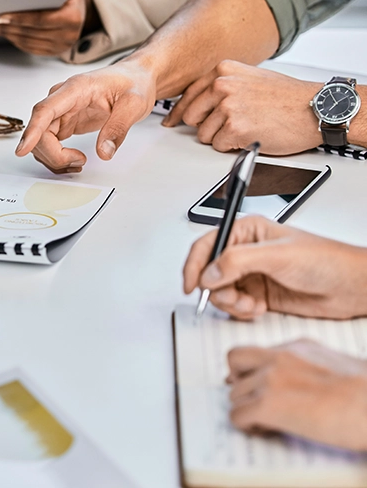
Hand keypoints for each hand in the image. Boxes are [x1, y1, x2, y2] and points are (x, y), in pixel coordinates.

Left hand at [0, 0, 97, 56]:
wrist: (79, 4)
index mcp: (73, 17)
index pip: (41, 20)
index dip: (20, 19)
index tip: (0, 16)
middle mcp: (69, 35)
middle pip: (31, 33)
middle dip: (5, 28)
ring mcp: (62, 46)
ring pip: (27, 42)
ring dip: (5, 35)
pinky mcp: (53, 52)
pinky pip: (29, 47)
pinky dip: (13, 39)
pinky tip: (0, 32)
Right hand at [15, 59, 156, 171]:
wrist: (136, 78)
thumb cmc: (133, 83)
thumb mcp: (134, 104)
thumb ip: (118, 128)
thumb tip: (104, 152)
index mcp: (75, 89)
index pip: (45, 110)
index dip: (31, 131)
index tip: (22, 150)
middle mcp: (62, 99)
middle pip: (40, 130)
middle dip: (53, 154)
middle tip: (78, 162)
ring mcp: (60, 111)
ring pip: (41, 140)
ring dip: (54, 158)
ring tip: (79, 163)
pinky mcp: (64, 122)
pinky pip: (50, 143)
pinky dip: (57, 157)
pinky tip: (73, 160)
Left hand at [162, 61, 322, 153]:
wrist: (315, 109)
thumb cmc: (287, 97)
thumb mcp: (249, 78)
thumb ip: (222, 85)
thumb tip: (197, 102)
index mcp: (223, 71)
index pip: (188, 95)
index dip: (179, 112)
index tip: (172, 121)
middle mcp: (222, 85)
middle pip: (191, 117)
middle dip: (205, 126)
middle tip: (227, 126)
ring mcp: (228, 107)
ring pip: (203, 134)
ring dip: (221, 137)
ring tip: (246, 128)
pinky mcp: (235, 128)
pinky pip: (218, 146)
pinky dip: (232, 146)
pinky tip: (250, 135)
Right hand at [183, 216, 366, 319]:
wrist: (352, 288)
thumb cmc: (326, 261)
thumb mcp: (277, 255)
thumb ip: (238, 262)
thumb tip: (209, 273)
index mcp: (247, 232)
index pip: (207, 245)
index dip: (195, 265)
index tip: (192, 284)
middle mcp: (246, 253)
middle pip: (209, 272)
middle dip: (216, 289)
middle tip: (231, 296)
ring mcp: (252, 275)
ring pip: (220, 292)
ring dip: (231, 302)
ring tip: (250, 303)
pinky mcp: (259, 295)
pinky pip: (235, 306)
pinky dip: (242, 311)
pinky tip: (258, 308)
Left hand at [227, 340, 366, 450]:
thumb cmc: (366, 393)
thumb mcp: (335, 365)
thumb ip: (306, 366)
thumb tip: (290, 382)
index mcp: (296, 348)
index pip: (252, 351)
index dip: (247, 370)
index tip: (252, 385)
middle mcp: (278, 358)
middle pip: (234, 365)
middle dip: (241, 384)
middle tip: (254, 400)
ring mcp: (270, 380)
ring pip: (235, 394)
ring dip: (247, 408)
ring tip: (269, 421)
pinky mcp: (268, 405)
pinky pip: (236, 416)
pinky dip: (246, 426)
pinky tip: (265, 430)